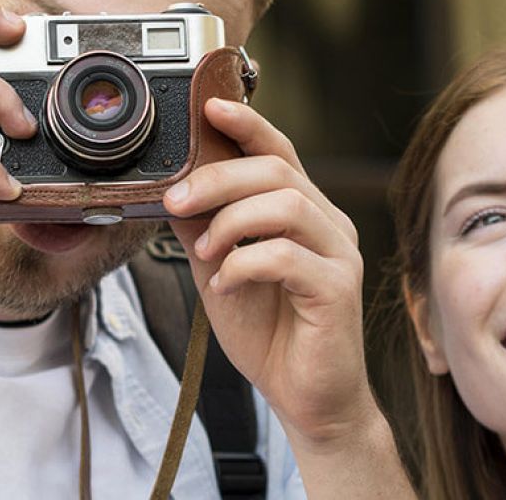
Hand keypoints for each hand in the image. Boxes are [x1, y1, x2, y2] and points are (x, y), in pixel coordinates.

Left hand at [162, 98, 373, 444]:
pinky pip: (288, 255)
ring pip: (288, 203)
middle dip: (218, 178)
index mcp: (305, 212)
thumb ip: (202, 228)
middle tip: (176, 201)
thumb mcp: (219, 270)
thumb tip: (167, 189)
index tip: (208, 108)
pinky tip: (225, 284)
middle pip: (278, 170)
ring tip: (205, 252)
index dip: (247, 124)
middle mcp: (329, 224)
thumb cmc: (270, 334)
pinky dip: (245, 264)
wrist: (306, 397)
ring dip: (231, 221)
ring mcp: (339, 254)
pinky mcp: (338, 288)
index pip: (279, 151)